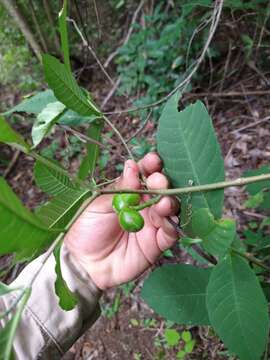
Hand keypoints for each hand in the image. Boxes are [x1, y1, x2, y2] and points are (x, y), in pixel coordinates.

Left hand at [65, 153, 179, 289]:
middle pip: (161, 189)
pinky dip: (172, 225)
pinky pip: (171, 233)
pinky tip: (166, 219)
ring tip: (162, 202)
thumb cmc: (86, 229)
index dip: (150, 166)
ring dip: (169, 202)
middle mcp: (144, 205)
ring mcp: (152, 224)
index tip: (153, 160)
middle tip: (158, 181)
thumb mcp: (98, 204)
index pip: (144, 174)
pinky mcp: (156, 244)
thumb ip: (120, 187)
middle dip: (162, 182)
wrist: (84, 263)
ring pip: (170, 209)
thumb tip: (133, 164)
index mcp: (130, 192)